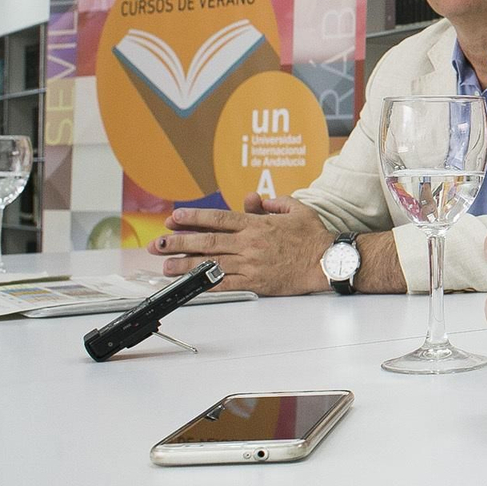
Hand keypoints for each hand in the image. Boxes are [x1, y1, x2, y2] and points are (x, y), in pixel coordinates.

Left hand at [146, 195, 333, 294]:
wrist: (328, 261)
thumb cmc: (314, 236)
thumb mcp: (296, 210)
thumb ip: (273, 203)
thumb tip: (255, 200)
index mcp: (257, 225)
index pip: (218, 218)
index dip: (193, 218)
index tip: (174, 218)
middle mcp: (250, 243)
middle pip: (207, 241)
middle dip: (179, 242)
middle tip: (158, 244)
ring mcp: (251, 264)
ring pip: (211, 264)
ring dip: (185, 265)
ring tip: (165, 266)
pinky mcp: (256, 283)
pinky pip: (227, 284)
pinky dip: (207, 285)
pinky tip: (192, 285)